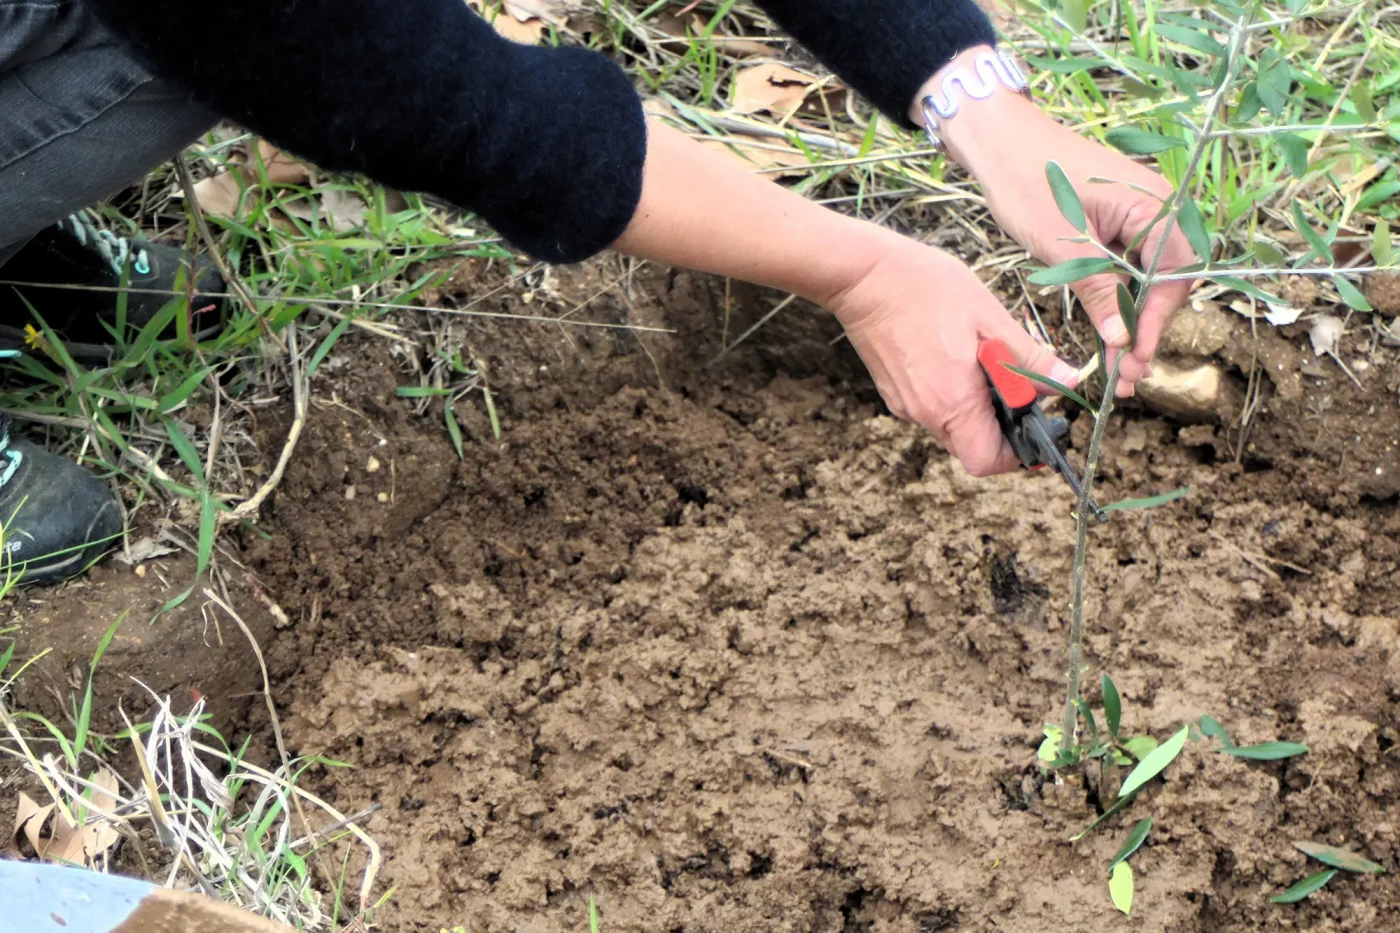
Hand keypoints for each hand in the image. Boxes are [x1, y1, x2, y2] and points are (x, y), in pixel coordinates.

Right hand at [829, 231, 1080, 476]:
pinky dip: (951, 393)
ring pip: (951, 426)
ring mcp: (904, 404)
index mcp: (953, 402)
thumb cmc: (924, 288)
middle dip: (999, 425)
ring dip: (975, 405)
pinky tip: (953, 353)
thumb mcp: (989, 318)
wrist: (861, 274)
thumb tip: (1067, 381)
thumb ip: (1028, 358)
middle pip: (970, 445)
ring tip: (981, 358)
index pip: (987, 462)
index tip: (1032, 426)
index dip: (1015, 454)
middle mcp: (925, 413)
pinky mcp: (893, 390)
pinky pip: (932, 406)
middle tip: (1014, 384)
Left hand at [920, 48, 1197, 395]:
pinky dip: (1118, 302)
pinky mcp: (1118, 225)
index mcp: (1155, 206)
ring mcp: (1139, 217)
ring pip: (1147, 282)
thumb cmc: (1028, 179)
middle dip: (1147, 331)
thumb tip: (1123, 340)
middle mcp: (1157, 210)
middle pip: (1167, 284)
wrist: (1000, 141)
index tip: (1136, 360)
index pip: (1173, 277)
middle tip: (1127, 377)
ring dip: (1133, 323)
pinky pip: (1129, 270)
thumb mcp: (1062, 242)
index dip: (1155, 324)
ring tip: (1119, 368)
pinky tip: (1109, 333)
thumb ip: (1098, 289)